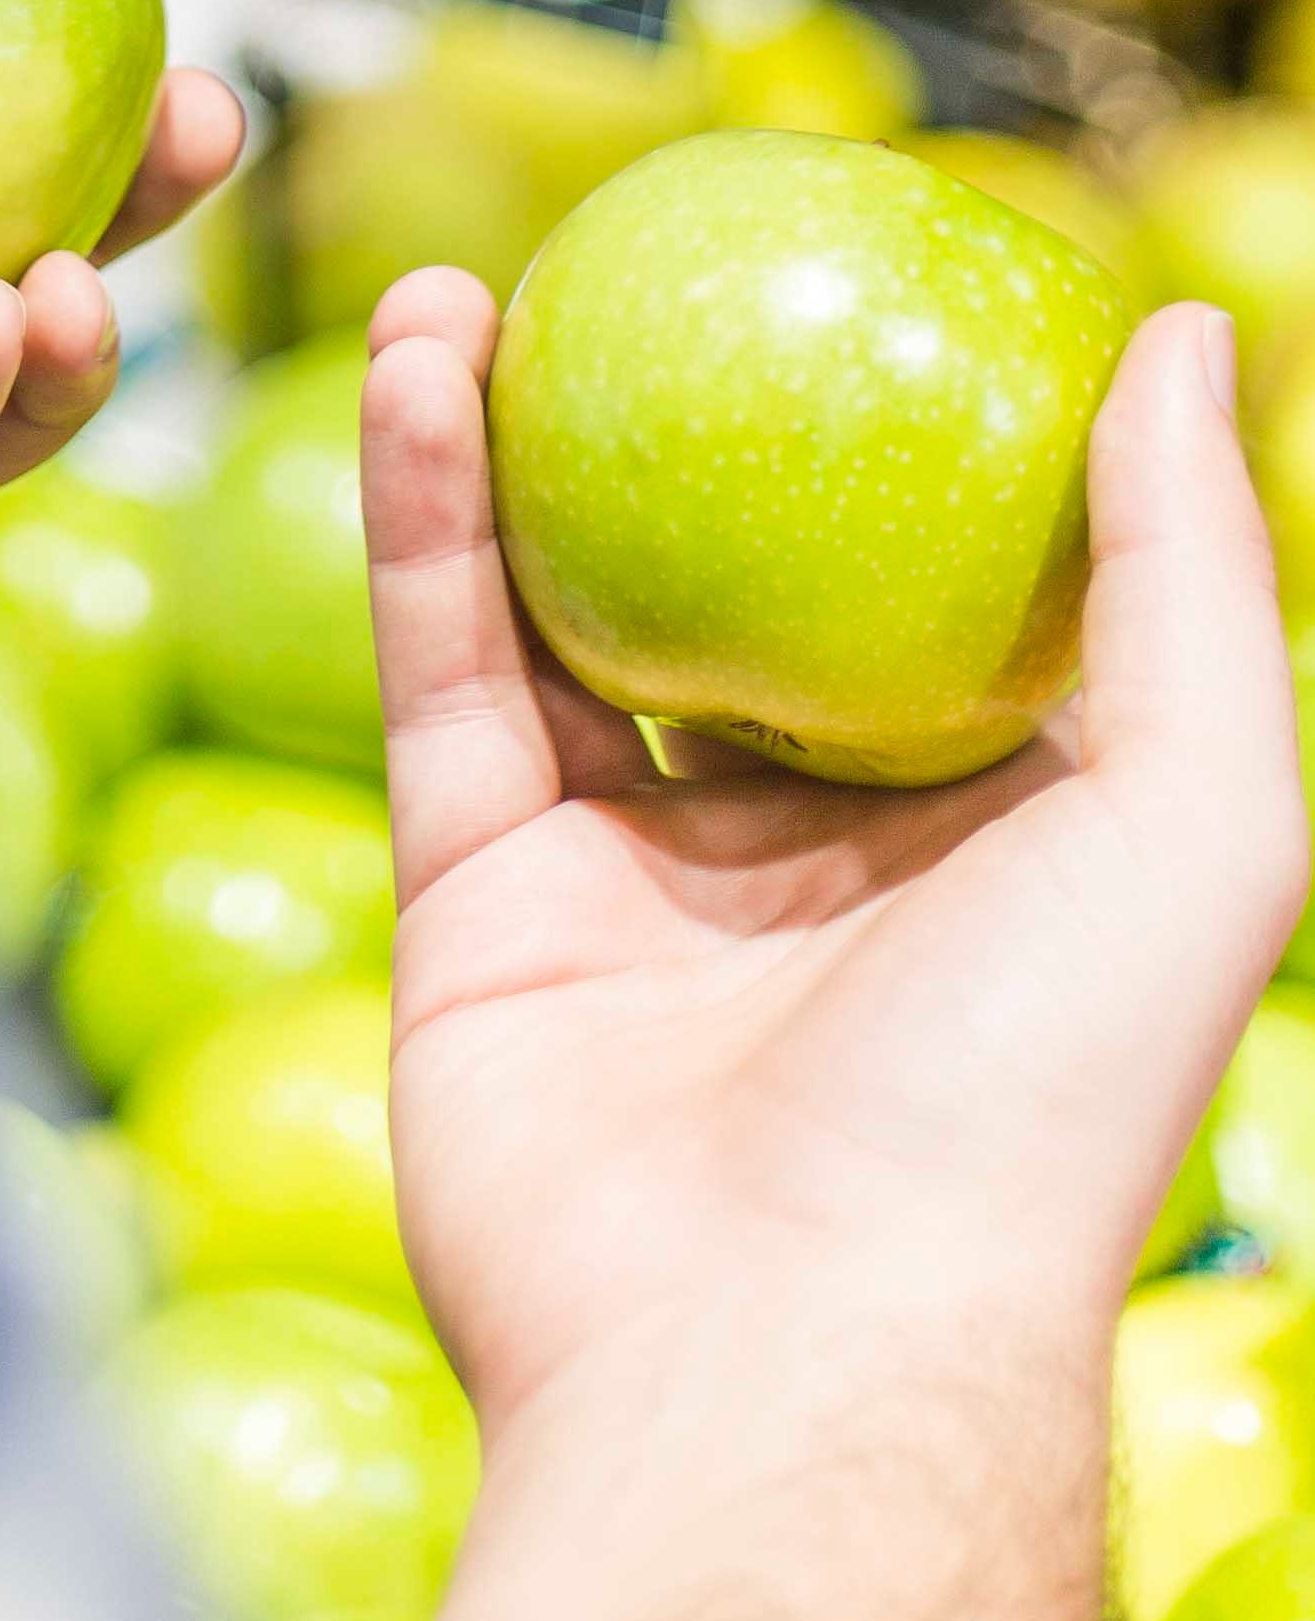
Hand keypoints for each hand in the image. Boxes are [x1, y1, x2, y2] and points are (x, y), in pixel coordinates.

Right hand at [361, 268, 1307, 1438]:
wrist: (780, 1349)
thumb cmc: (1030, 1096)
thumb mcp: (1199, 816)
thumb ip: (1194, 571)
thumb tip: (1188, 331)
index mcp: (985, 843)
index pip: (942, 603)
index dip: (899, 443)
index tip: (851, 276)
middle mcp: (807, 858)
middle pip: (727, 590)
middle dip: (671, 429)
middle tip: (630, 271)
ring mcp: (629, 880)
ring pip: (555, 609)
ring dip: (507, 436)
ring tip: (475, 283)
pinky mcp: (475, 898)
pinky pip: (445, 668)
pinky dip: (421, 512)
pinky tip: (423, 367)